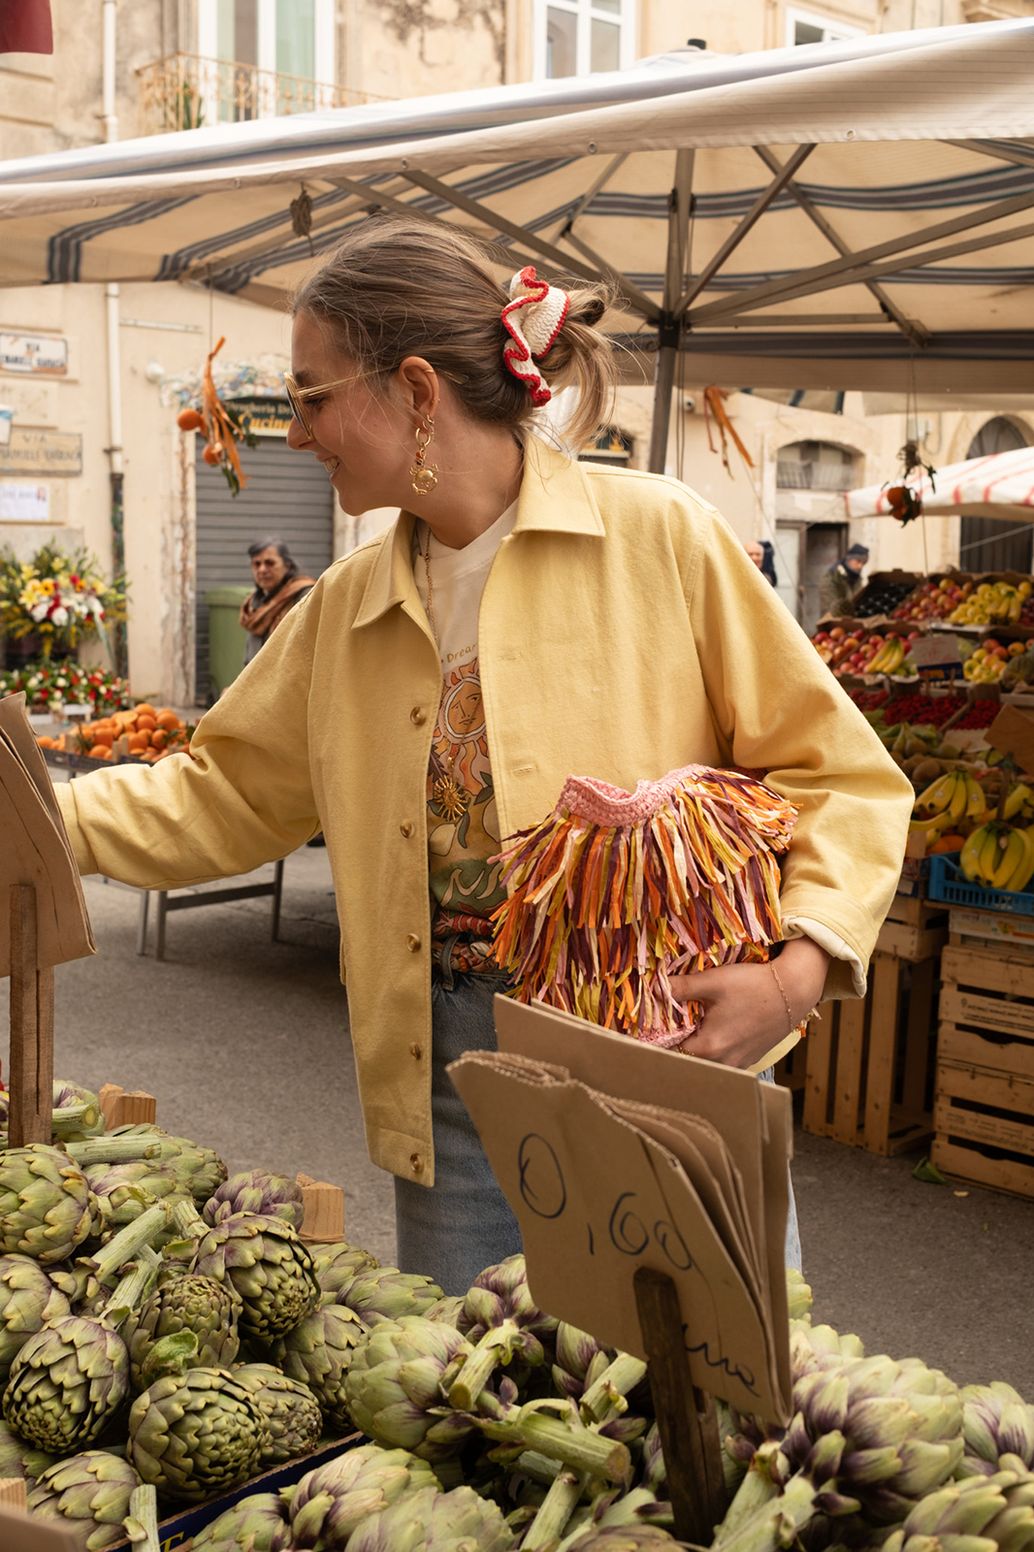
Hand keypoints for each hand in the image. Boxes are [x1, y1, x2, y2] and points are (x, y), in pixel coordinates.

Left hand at [668, 938, 830, 1068]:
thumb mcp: (713, 982)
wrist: (794, 991)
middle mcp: (723, 1064)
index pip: (668, 1055)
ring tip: (687, 1032)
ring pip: (705, 1066)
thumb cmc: (753, 985)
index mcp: (708, 1048)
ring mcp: (738, 1065)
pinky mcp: (750, 1061)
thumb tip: (652, 989)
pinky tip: (711, 1035)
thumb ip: (680, 987)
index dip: (656, 1043)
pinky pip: (722, 1064)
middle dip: (674, 1048)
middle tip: (665, 1030)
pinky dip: (713, 1054)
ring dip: (694, 1052)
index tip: (648, 1032)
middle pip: (687, 1063)